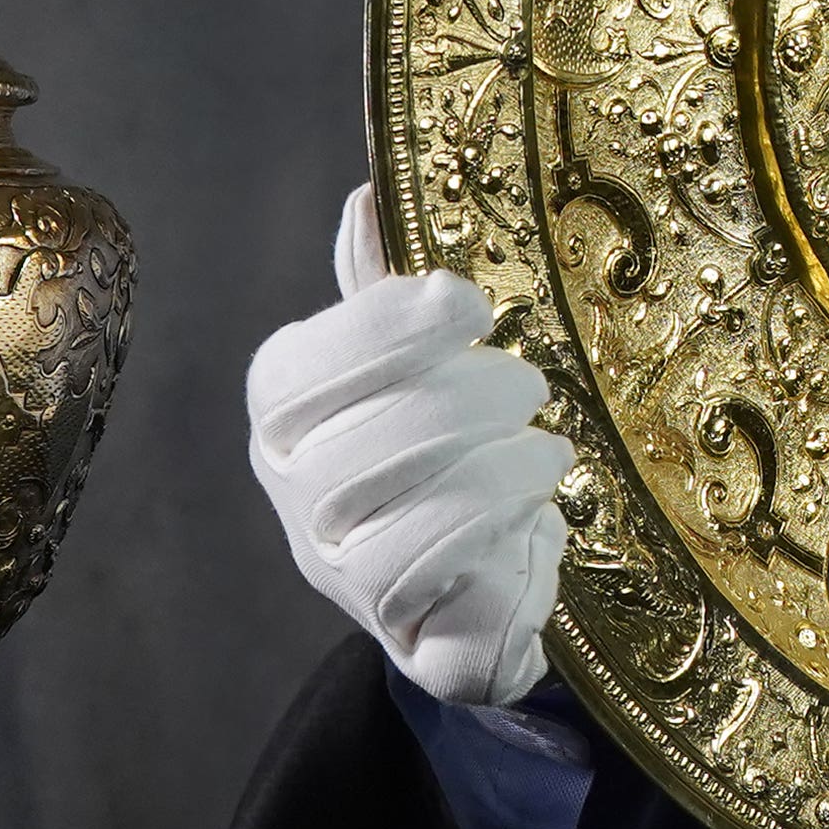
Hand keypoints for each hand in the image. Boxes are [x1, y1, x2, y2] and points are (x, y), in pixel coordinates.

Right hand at [244, 186, 563, 706]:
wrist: (468, 593)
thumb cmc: (441, 454)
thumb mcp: (415, 365)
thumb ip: (386, 291)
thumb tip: (366, 197)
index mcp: (284, 408)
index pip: (311, 362)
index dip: (394, 327)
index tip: (470, 308)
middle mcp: (291, 489)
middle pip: (380, 433)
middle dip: (477, 398)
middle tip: (528, 388)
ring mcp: (335, 569)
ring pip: (415, 508)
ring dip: (502, 468)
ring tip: (543, 453)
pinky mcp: (400, 632)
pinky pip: (447, 579)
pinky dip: (504, 535)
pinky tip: (536, 517)